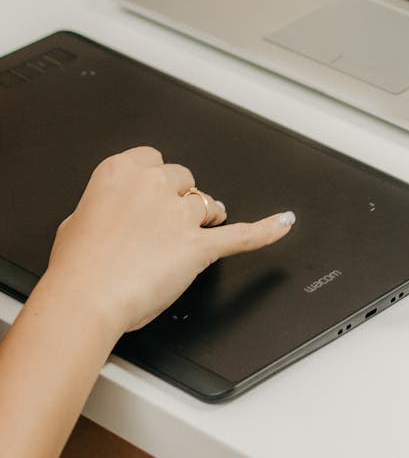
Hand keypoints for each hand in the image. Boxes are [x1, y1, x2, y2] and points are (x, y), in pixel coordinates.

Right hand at [46, 146, 294, 334]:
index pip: (153, 159)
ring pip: (208, 202)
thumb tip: (113, 214)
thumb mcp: (76, 222)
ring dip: (205, 217)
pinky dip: (265, 230)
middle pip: (183, 178)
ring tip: (193, 235)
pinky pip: (241, 235)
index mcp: (121, 172)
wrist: (85, 299)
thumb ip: (104, 207)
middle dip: (180, 198)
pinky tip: (283, 223)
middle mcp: (153, 185)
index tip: (152, 193)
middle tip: (166, 225)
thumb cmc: (77, 268)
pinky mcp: (199, 244)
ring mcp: (179, 214)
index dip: (156, 182)